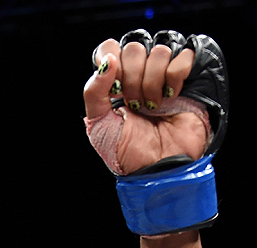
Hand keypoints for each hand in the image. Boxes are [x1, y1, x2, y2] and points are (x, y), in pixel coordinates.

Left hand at [84, 36, 207, 174]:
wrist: (157, 166)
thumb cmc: (127, 151)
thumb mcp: (98, 125)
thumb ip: (93, 91)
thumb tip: (108, 60)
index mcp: (115, 81)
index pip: (110, 47)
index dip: (112, 62)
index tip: (115, 89)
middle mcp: (139, 73)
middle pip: (134, 48)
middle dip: (132, 80)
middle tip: (135, 105)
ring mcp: (163, 74)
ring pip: (159, 50)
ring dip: (153, 83)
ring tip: (152, 107)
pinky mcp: (187, 77)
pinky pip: (183, 56)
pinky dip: (174, 78)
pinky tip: (171, 97)